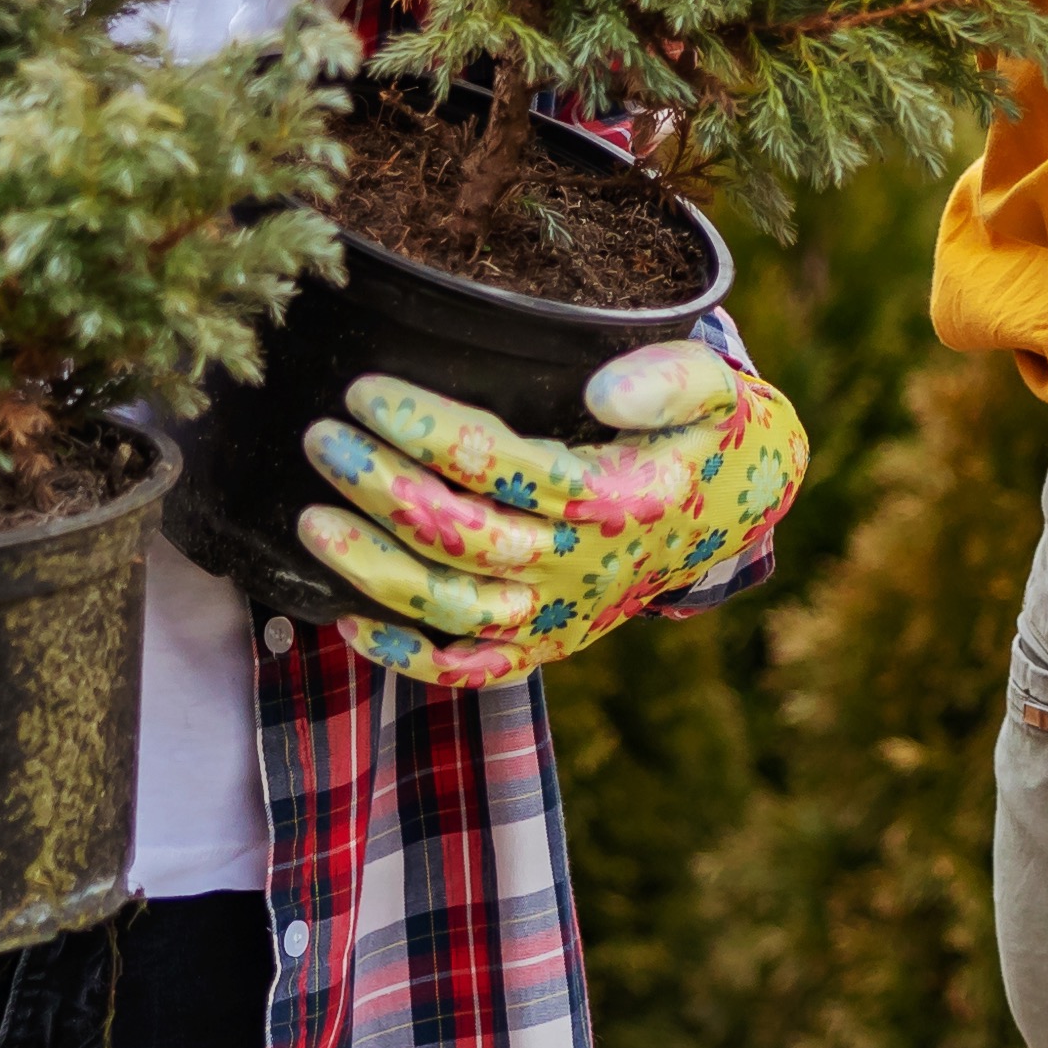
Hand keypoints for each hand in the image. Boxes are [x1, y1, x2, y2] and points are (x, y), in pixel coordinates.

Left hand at [296, 343, 806, 693]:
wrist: (736, 509)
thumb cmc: (708, 430)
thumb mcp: (714, 386)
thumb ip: (668, 377)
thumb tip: (599, 390)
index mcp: (617, 500)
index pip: (504, 467)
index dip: (427, 430)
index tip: (365, 392)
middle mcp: (581, 569)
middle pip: (463, 537)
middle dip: (381, 489)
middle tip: (322, 439)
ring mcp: (559, 618)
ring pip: (452, 608)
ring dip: (374, 570)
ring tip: (310, 521)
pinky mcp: (545, 646)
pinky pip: (466, 669)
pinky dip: (404, 657)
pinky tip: (346, 618)